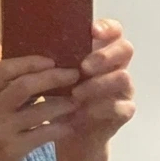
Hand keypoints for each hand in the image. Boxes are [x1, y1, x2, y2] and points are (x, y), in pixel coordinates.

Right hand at [0, 56, 79, 160]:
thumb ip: (0, 95)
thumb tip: (36, 77)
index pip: (5, 69)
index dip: (31, 62)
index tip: (51, 60)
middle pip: (25, 85)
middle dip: (54, 77)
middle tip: (74, 75)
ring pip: (39, 110)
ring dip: (62, 104)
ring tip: (75, 102)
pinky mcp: (10, 150)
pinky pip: (42, 134)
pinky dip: (59, 129)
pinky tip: (69, 127)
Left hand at [59, 19, 135, 160]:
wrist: (67, 133)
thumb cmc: (59, 98)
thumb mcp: (53, 77)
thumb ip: (54, 60)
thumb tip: (34, 41)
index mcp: (101, 51)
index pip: (114, 30)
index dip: (108, 28)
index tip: (93, 31)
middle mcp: (116, 66)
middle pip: (125, 49)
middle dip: (104, 56)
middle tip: (84, 67)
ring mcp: (123, 88)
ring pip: (123, 77)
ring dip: (99, 84)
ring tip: (76, 93)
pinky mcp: (124, 111)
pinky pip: (121, 107)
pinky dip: (100, 109)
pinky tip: (83, 112)